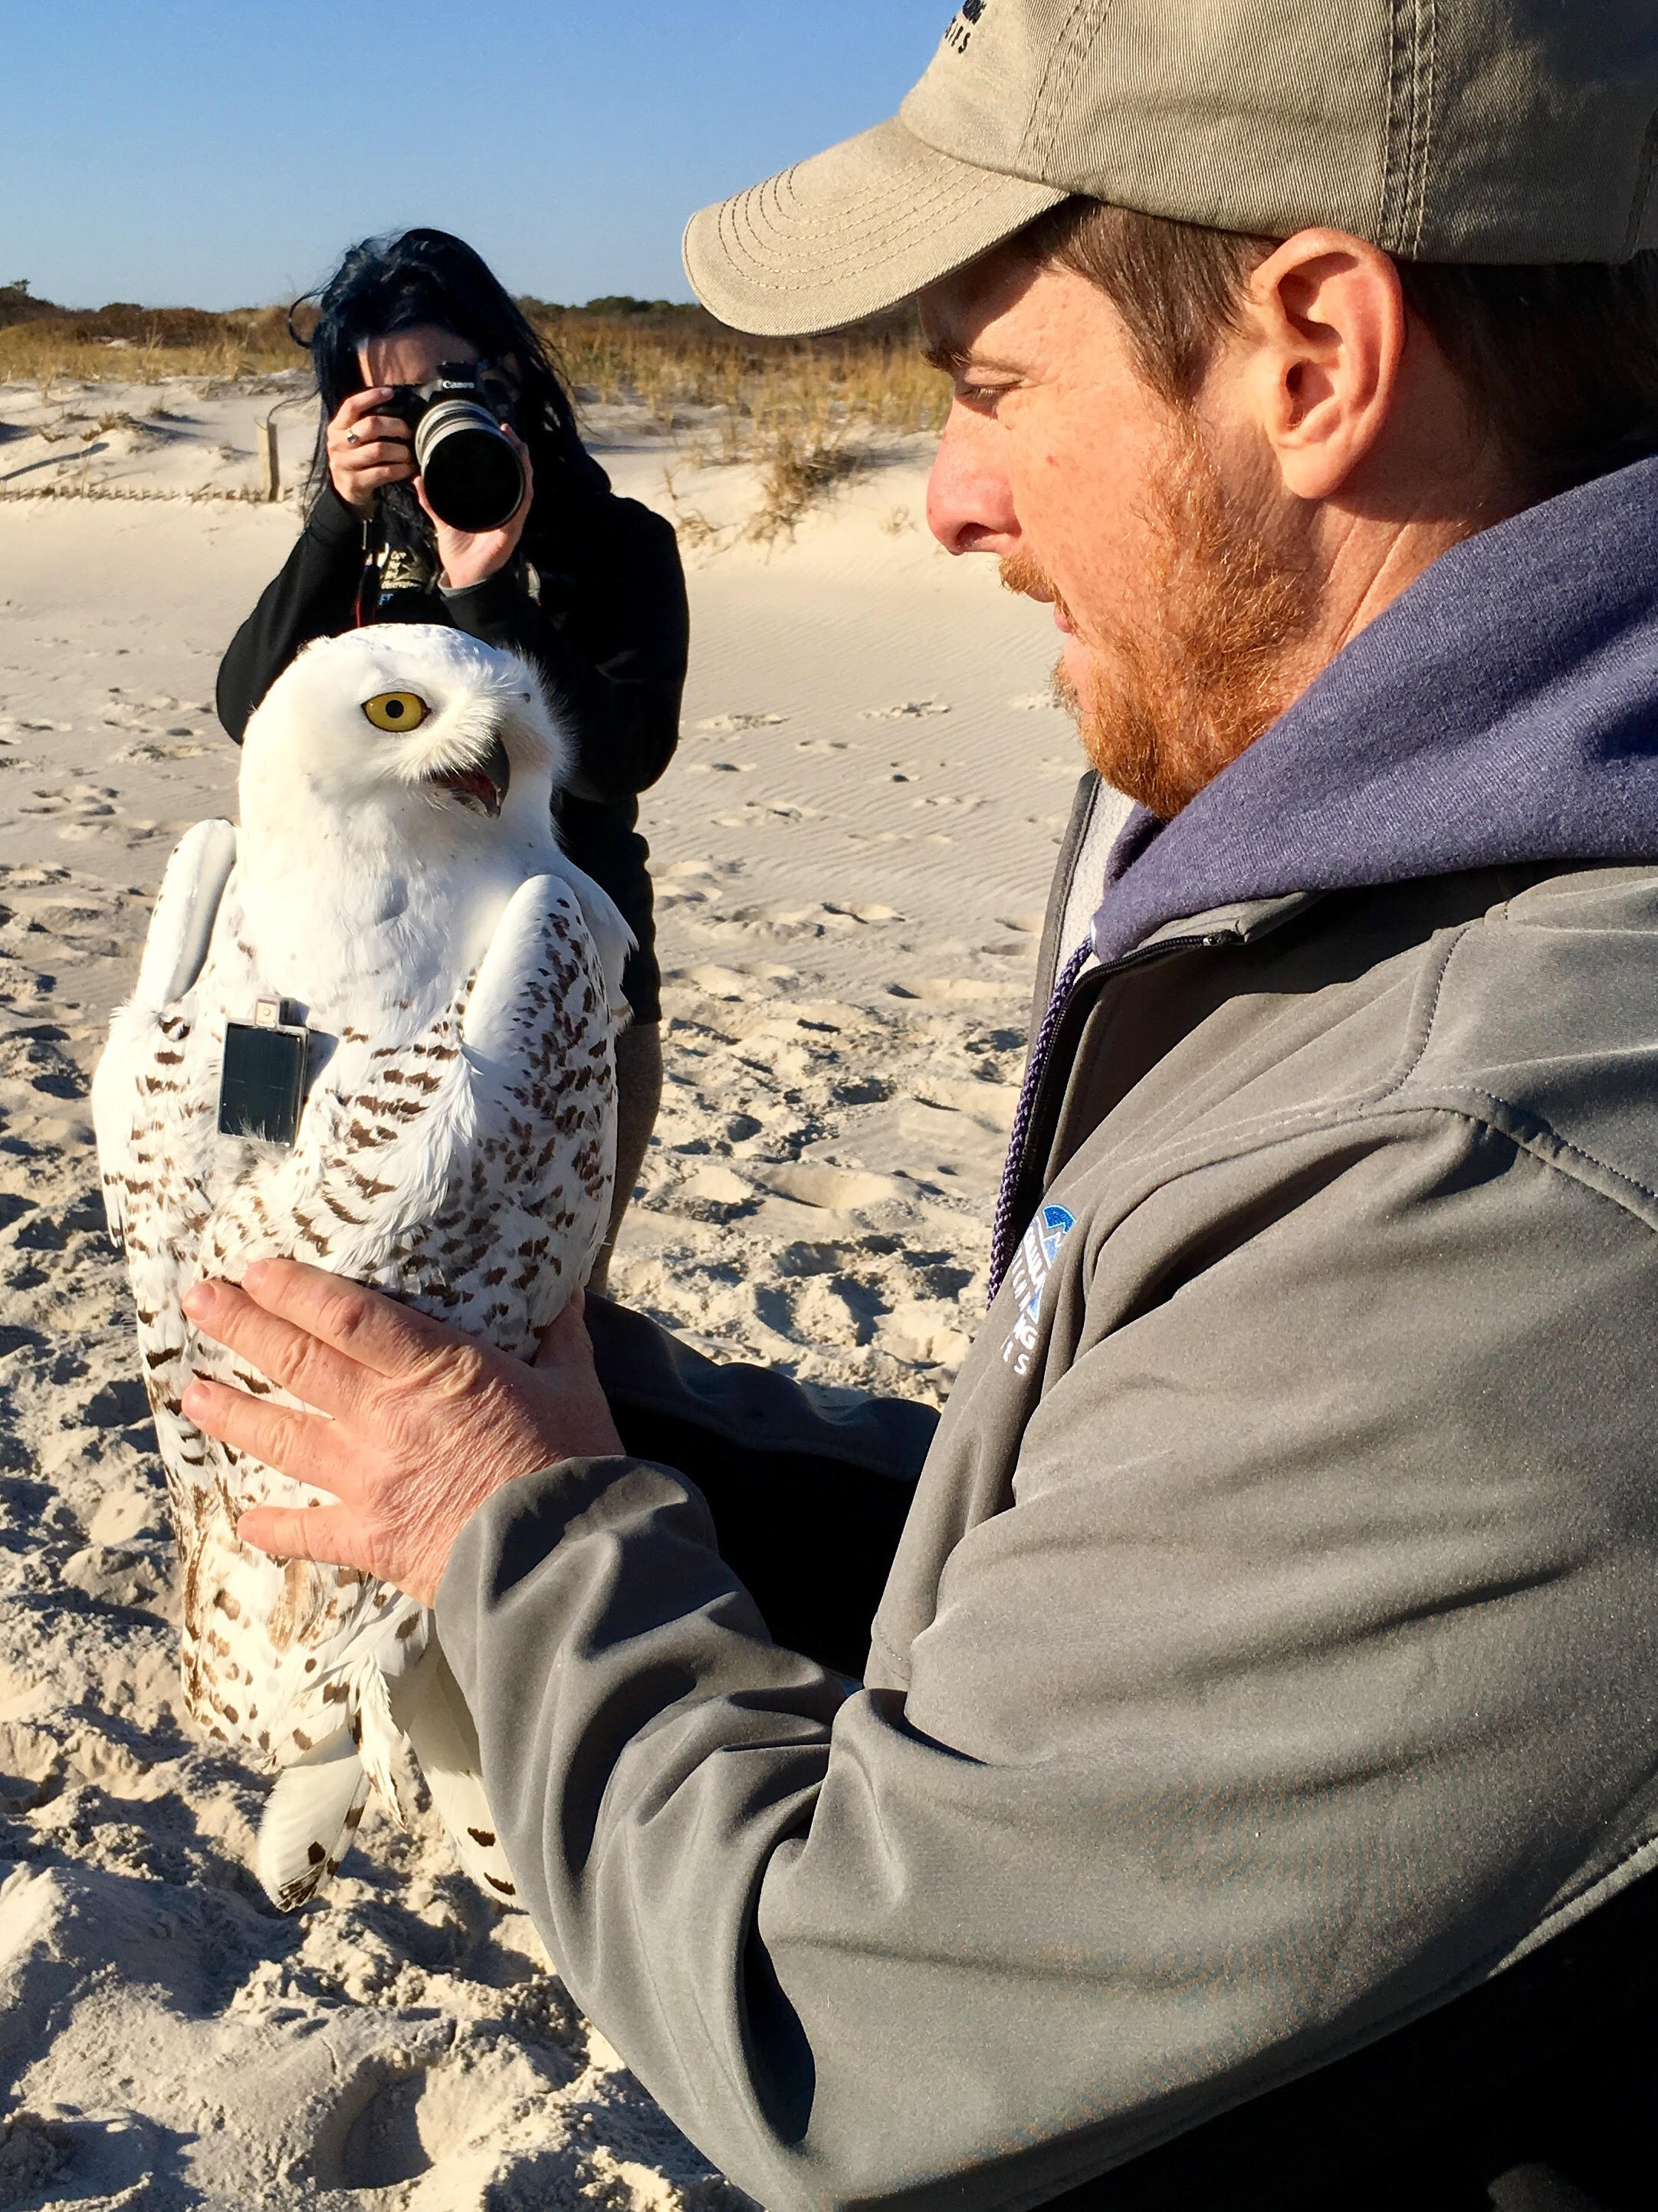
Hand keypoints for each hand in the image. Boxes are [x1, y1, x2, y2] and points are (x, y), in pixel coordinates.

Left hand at [179, 1259, 622, 1605]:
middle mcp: (387, 1416)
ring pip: (285, 1438)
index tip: (256, 1270)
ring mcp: (369, 1478)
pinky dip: (274, 1527)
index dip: (298, 1291)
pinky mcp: (370, 1537)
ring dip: (234, 1414)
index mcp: (437, 1371)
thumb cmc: (574, 1463)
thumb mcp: (575, 1386)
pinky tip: (243, 1520)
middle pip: (300, 1363)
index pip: (352, 1318)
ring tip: (193, 1394)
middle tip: (200, 1301)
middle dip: (244, 1327)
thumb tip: (566, 1293)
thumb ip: (561, 1339)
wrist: (559, 1558)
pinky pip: (308, 1531)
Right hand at [326, 386, 415, 515]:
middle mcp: (337, 443)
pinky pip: (384, 472)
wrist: (347, 492)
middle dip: (396, 426)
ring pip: (379, 450)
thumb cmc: (357, 458)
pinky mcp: (355, 483)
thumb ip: (366, 423)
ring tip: (410, 454)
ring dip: (401, 451)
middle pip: (371, 426)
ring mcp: (344, 464)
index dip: (371, 396)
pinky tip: (408, 469)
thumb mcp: (355, 438)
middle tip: (408, 432)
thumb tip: (396, 404)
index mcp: (336, 427)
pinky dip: (400, 470)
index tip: (391, 392)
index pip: (351, 405)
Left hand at [419, 425, 533, 588]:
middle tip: (507, 429)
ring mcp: (512, 519)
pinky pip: (521, 504)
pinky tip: (522, 471)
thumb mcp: (441, 519)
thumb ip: (431, 499)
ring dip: (523, 463)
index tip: (497, 431)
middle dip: (517, 450)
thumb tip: (417, 479)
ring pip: (525, 484)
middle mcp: (506, 509)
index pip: (503, 473)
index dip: (504, 452)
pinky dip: (523, 487)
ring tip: (518, 444)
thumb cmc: (458, 552)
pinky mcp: (512, 529)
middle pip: (518, 474)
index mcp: (492, 505)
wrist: (463, 577)